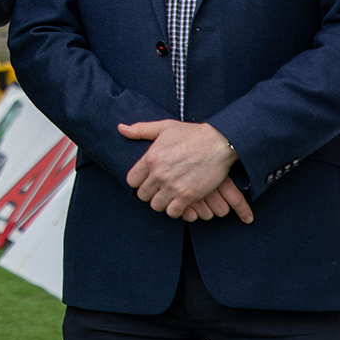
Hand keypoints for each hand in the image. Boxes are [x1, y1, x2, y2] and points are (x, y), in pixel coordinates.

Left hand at [118, 120, 245, 220]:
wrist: (219, 142)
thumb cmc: (191, 134)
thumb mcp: (164, 127)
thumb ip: (140, 130)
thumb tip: (121, 128)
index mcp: (150, 159)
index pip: (132, 181)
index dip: (138, 181)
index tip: (147, 180)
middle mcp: (158, 174)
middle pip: (143, 195)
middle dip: (150, 192)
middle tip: (159, 188)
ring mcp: (172, 186)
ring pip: (156, 205)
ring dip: (162, 202)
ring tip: (169, 195)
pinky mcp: (188, 196)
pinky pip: (173, 212)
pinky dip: (175, 209)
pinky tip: (180, 201)